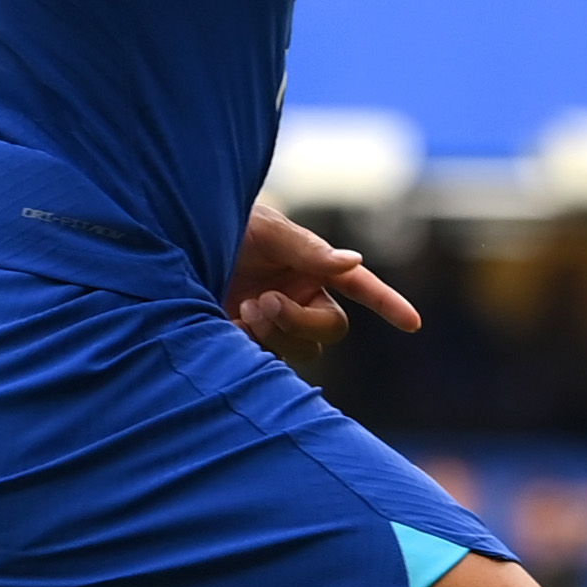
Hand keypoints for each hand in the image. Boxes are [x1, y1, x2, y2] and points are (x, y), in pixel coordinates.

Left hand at [229, 205, 421, 368]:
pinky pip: (267, 360)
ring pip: (301, 351)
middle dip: (301, 322)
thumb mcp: (265, 229)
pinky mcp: (250, 342)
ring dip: (275, 334)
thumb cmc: (226, 226)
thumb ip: (308, 249)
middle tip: (264, 302)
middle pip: (330, 330)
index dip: (388, 304)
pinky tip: (229, 324)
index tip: (413, 323)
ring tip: (243, 309)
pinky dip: (252, 346)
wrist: (173, 253)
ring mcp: (277, 322)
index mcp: (314, 268)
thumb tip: (354, 261)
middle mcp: (302, 298)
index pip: (361, 287)